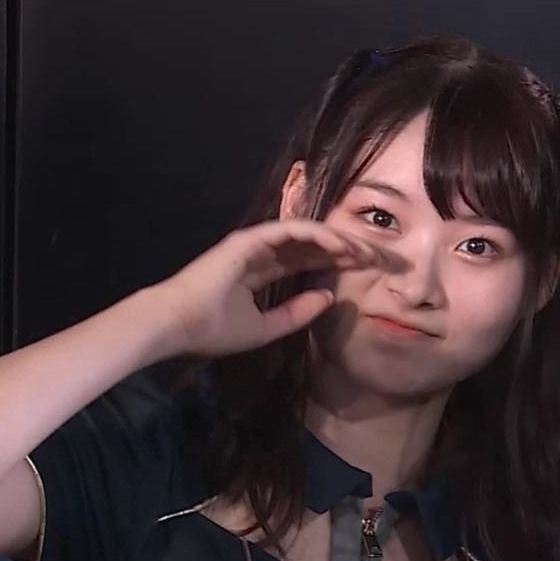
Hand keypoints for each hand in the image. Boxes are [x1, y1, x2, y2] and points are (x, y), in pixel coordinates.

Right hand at [150, 220, 385, 356]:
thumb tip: (329, 296)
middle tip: (382, 258)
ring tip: (368, 251)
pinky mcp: (250, 239)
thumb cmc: (213, 330)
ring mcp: (256, 243)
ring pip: (308, 234)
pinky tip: (341, 244)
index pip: (311, 261)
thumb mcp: (266, 328)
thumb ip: (297, 313)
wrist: (178, 326)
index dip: (341, 263)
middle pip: (315, 245)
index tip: (372, 271)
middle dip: (349, 249)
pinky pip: (291, 230)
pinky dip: (318, 234)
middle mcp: (263, 253)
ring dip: (339, 240)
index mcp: (264, 271)